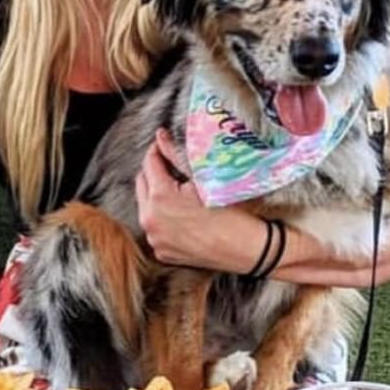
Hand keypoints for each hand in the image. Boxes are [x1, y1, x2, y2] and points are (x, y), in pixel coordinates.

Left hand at [136, 129, 272, 271]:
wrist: (247, 248)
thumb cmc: (231, 212)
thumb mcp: (204, 178)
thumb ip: (176, 156)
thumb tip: (161, 137)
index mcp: (160, 198)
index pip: (149, 164)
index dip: (157, 151)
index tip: (163, 146)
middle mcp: (151, 220)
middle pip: (142, 185)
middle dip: (154, 173)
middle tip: (172, 168)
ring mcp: (155, 239)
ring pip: (146, 208)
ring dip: (157, 197)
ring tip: (179, 193)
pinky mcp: (162, 252)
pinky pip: (156, 228)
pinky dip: (164, 219)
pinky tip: (182, 215)